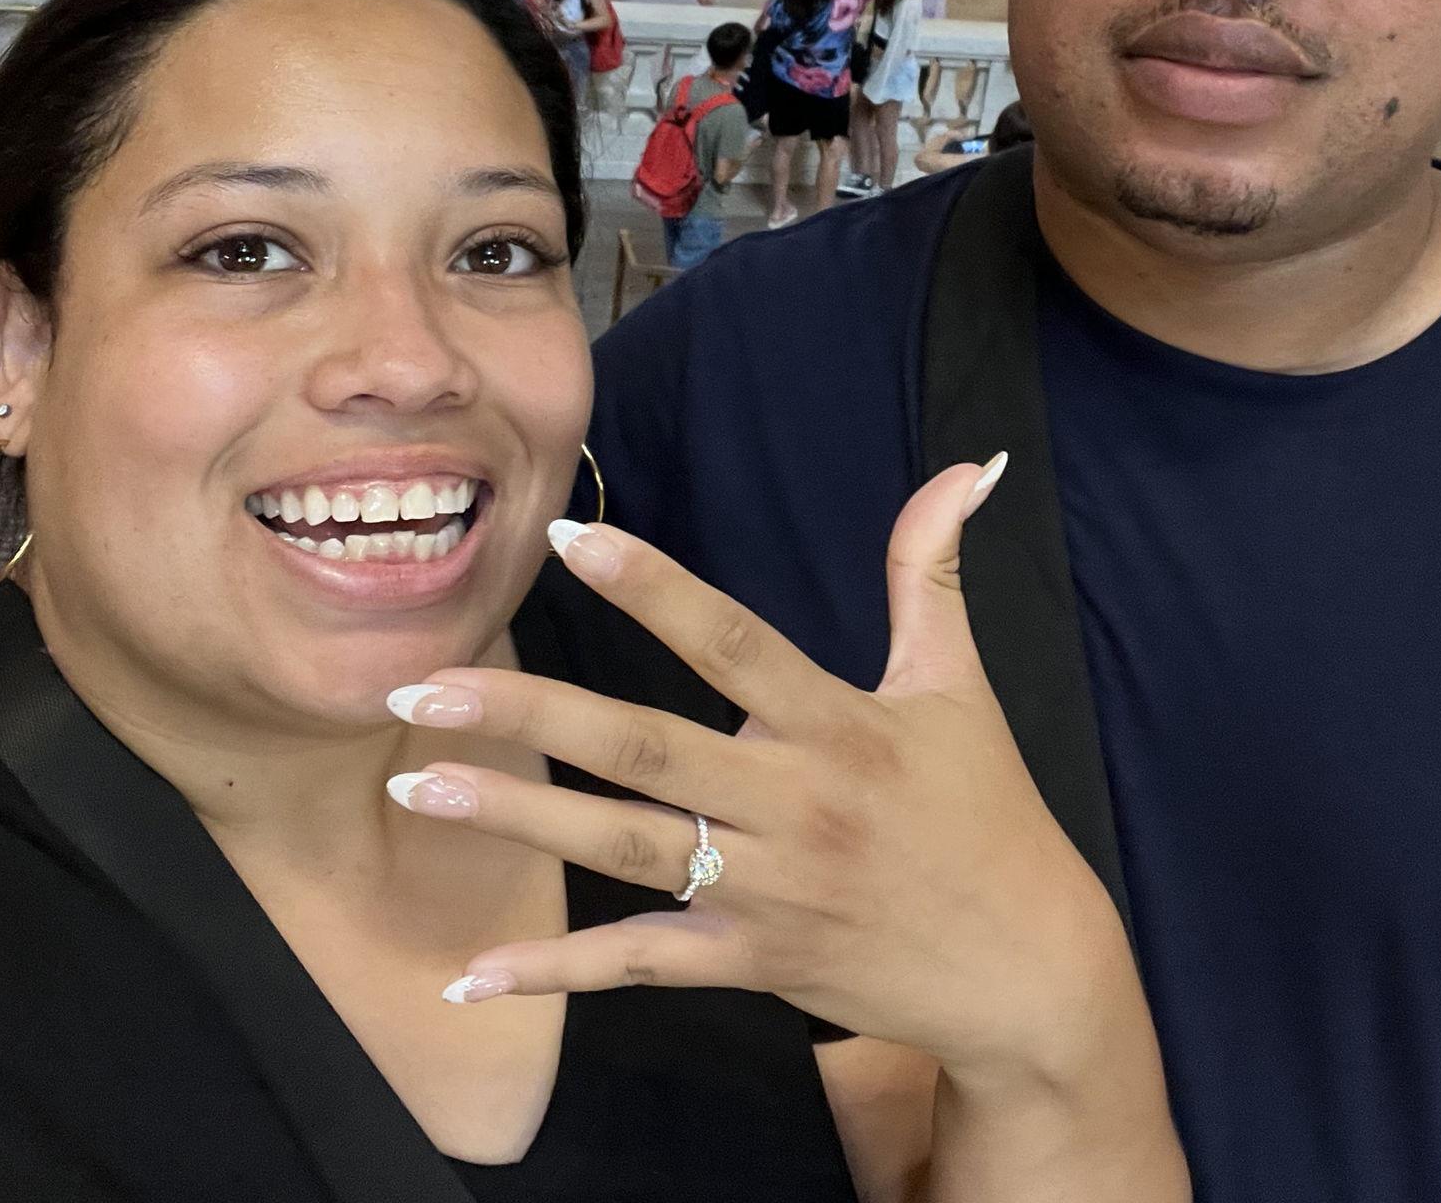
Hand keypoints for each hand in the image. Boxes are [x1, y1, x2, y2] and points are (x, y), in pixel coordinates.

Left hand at [384, 460, 1132, 1083]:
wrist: (1025, 968)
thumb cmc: (988, 811)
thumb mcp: (958, 683)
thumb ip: (932, 571)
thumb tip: (969, 467)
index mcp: (837, 726)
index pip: (731, 642)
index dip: (653, 589)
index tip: (570, 538)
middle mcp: (791, 805)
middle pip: (642, 749)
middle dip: (528, 714)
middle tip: (423, 687)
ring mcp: (764, 890)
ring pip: (622, 848)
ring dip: (516, 815)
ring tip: (415, 784)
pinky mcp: (749, 960)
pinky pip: (640, 966)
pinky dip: (555, 974)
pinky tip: (470, 974)